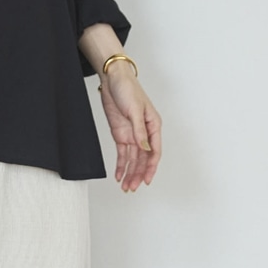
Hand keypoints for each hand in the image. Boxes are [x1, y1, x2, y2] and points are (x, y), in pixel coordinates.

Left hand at [99, 65, 161, 192]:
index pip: (154, 151)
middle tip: (132, 188)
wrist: (112, 79)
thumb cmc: (128, 89)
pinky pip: (123, 154)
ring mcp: (132, 135)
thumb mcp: (134, 110)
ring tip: (126, 187)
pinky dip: (121, 165)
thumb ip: (139, 131)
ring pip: (133, 159)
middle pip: (143, 159)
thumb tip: (145, 148)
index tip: (147, 180)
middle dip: (138, 174)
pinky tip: (119, 176)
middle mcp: (144, 133)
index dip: (151, 167)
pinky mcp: (121, 135)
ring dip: (130, 173)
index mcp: (153, 126)